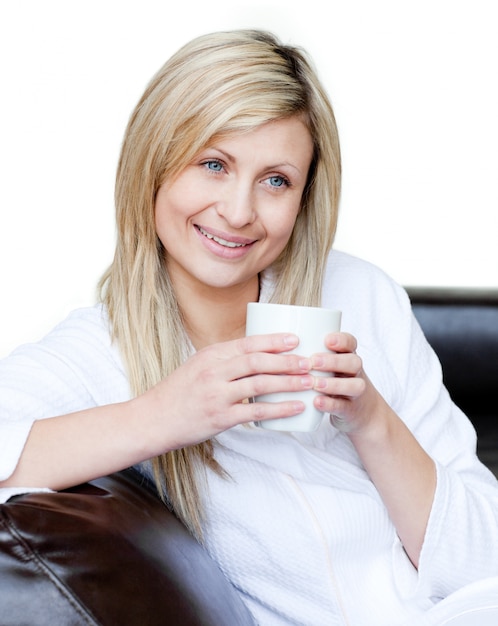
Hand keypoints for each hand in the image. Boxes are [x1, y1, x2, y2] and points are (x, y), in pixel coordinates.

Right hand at [135, 333, 313, 450]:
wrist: (153, 419)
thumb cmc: (178, 393)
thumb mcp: (197, 366)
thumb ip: (224, 360)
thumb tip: (256, 355)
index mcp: (210, 355)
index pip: (247, 343)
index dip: (273, 341)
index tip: (295, 339)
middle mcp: (214, 372)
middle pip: (257, 361)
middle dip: (287, 361)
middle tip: (309, 361)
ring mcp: (216, 395)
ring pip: (260, 384)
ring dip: (288, 383)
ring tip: (309, 381)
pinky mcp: (220, 418)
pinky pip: (256, 413)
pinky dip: (279, 409)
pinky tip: (296, 407)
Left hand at [310, 332, 384, 433]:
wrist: (362, 411)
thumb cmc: (336, 380)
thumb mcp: (330, 364)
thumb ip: (312, 352)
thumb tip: (278, 340)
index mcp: (348, 356)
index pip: (350, 343)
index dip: (341, 340)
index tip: (326, 340)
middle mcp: (355, 372)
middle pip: (353, 362)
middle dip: (333, 361)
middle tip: (313, 362)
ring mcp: (356, 392)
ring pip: (354, 385)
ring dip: (334, 384)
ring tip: (315, 383)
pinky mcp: (351, 410)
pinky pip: (344, 406)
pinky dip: (330, 404)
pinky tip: (316, 402)